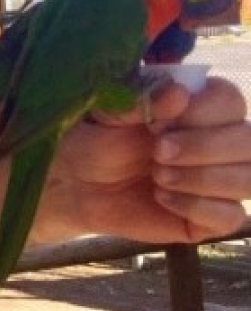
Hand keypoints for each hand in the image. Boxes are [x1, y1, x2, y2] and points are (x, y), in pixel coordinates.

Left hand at [45, 76, 250, 243]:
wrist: (78, 186)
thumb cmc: (96, 141)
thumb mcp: (109, 116)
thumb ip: (142, 101)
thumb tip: (179, 93)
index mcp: (199, 107)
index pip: (230, 100)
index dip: (202, 112)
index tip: (159, 123)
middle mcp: (220, 142)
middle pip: (250, 142)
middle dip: (203, 147)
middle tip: (158, 152)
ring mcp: (221, 181)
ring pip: (249, 180)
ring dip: (201, 178)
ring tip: (158, 176)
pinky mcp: (213, 217)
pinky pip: (232, 217)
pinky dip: (196, 207)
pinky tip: (162, 198)